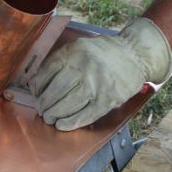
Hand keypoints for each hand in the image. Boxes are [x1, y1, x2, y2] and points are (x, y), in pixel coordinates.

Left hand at [31, 18, 171, 130]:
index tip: (35, 94)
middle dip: (44, 105)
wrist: (135, 53)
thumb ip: (61, 61)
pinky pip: (84, 115)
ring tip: (50, 118)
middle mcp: (83, 67)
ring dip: (54, 115)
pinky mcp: (107, 99)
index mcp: (73, 52)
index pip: (46, 73)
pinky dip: (70, 123)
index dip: (37, 88)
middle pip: (54, 92)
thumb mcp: (79, 47)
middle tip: (42, 110)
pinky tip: (62, 125)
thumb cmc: (102, 52)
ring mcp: (96, 84)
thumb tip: (38, 84)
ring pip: (67, 105)